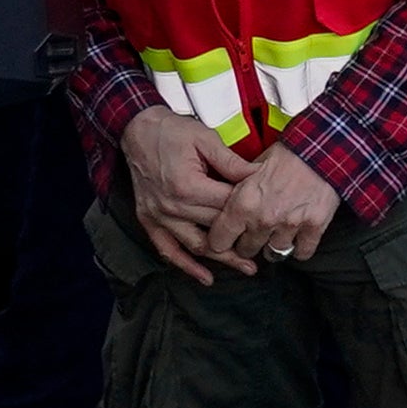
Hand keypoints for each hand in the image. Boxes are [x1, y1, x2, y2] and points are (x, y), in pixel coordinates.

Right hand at [120, 109, 254, 274]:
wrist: (136, 130)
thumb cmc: (172, 131)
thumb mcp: (206, 139)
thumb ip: (232, 162)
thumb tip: (260, 176)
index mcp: (188, 186)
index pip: (228, 206)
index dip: (251, 210)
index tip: (270, 214)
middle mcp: (172, 206)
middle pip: (216, 229)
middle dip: (244, 239)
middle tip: (269, 247)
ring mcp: (158, 216)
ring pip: (196, 246)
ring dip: (221, 259)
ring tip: (247, 267)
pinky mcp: (148, 220)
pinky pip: (167, 249)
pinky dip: (186, 266)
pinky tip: (205, 277)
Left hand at [205, 140, 340, 269]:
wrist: (322, 148)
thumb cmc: (288, 154)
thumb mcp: (252, 167)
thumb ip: (239, 190)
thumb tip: (227, 202)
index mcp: (243, 204)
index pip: (218, 241)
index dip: (221, 241)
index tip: (226, 239)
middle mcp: (264, 219)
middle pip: (246, 250)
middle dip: (248, 243)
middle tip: (253, 234)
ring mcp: (289, 225)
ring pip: (274, 253)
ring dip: (274, 246)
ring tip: (276, 236)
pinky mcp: (314, 227)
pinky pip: (302, 253)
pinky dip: (300, 248)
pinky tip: (298, 239)